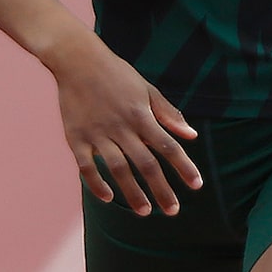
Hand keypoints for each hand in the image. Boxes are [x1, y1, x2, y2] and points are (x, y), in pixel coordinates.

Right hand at [50, 33, 201, 214]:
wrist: (77, 60)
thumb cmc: (116, 74)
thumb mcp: (146, 89)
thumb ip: (168, 114)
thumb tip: (191, 136)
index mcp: (140, 115)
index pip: (168, 146)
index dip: (184, 166)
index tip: (196, 185)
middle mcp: (121, 126)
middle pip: (146, 164)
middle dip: (161, 189)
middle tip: (173, 210)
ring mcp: (97, 133)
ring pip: (118, 169)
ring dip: (132, 192)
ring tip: (145, 211)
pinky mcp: (75, 137)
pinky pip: (86, 167)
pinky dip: (97, 184)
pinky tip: (109, 198)